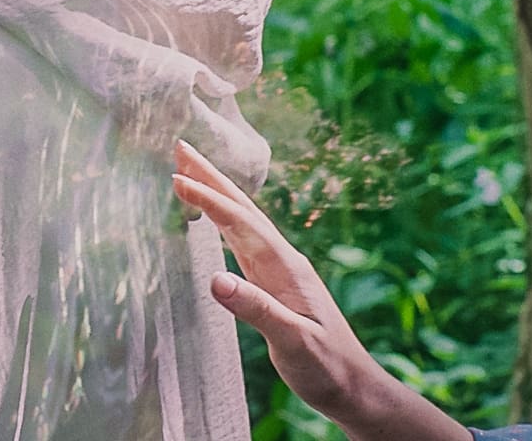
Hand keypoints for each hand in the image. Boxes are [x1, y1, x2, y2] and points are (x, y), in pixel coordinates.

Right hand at [171, 141, 469, 440]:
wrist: (353, 385)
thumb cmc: (326, 367)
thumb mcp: (292, 342)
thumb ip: (257, 310)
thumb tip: (215, 279)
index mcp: (285, 268)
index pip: (241, 223)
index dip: (209, 199)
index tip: (177, 176)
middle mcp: (283, 260)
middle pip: (243, 208)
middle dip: (212, 177)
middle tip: (181, 147)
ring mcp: (280, 270)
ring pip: (243, 221)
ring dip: (217, 193)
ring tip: (190, 171)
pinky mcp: (276, 284)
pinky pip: (245, 241)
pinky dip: (226, 221)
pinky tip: (218, 219)